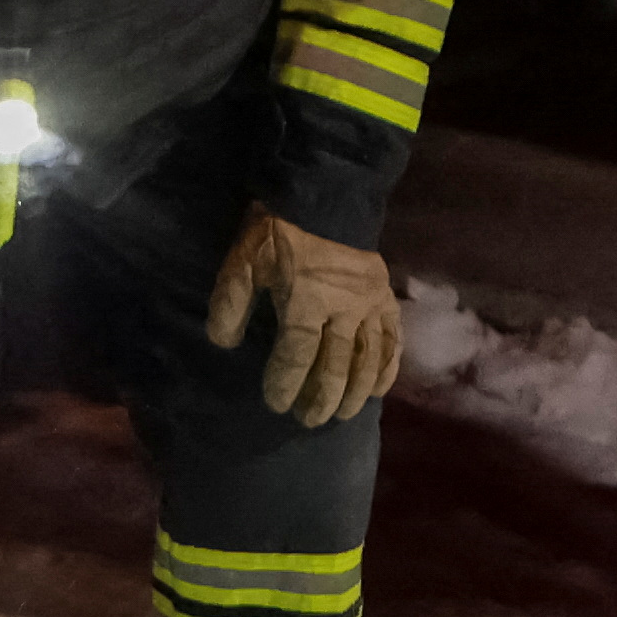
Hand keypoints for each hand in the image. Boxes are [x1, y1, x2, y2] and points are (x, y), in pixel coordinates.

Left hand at [202, 209, 403, 426]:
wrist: (326, 196)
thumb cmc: (279, 231)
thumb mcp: (244, 259)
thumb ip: (230, 301)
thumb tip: (223, 341)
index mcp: (306, 298)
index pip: (297, 352)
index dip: (286, 381)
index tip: (276, 403)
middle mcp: (344, 308)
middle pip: (336, 364)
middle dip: (322, 397)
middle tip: (308, 420)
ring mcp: (370, 305)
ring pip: (368, 358)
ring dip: (356, 391)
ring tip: (343, 414)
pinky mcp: (386, 299)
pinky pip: (393, 340)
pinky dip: (388, 368)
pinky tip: (379, 391)